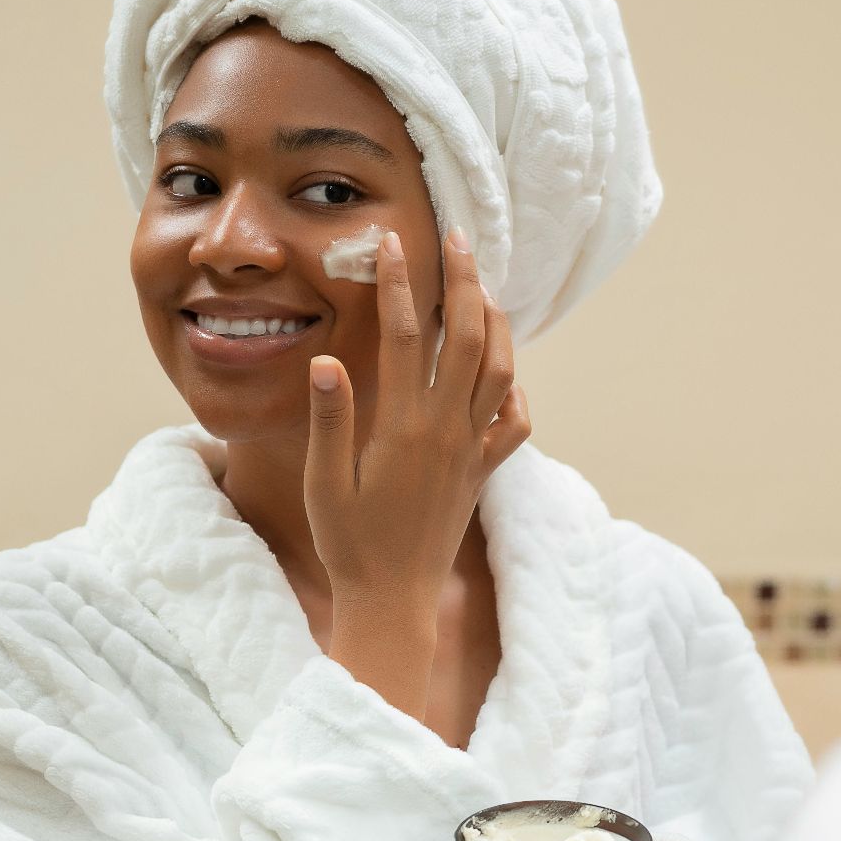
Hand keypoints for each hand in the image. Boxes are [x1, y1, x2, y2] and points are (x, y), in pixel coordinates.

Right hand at [303, 228, 530, 708]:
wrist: (395, 600)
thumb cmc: (351, 544)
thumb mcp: (325, 484)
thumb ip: (330, 421)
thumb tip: (326, 361)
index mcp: (406, 427)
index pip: (409, 338)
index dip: (402, 285)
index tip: (392, 244)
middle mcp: (448, 431)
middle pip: (470, 339)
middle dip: (466, 283)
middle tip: (459, 239)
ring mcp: (472, 450)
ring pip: (501, 371)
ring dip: (497, 323)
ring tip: (482, 288)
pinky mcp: (482, 471)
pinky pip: (514, 422)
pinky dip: (514, 390)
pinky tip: (503, 373)